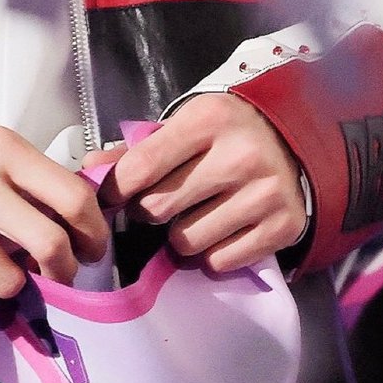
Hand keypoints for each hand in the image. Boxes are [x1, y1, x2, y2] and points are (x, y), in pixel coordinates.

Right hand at [0, 109, 110, 318]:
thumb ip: (25, 174)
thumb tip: (72, 218)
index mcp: (3, 149)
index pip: (72, 197)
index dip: (93, 231)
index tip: (93, 247)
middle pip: (52, 245)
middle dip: (66, 270)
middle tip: (60, 274)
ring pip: (11, 282)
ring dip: (13, 284)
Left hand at [95, 92, 307, 272]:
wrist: (294, 140)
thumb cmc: (226, 132)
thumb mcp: (186, 126)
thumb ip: (137, 150)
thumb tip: (89, 168)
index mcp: (208, 120)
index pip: (141, 167)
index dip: (115, 190)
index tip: (112, 198)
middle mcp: (239, 155)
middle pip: (158, 209)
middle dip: (151, 212)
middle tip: (163, 204)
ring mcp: (264, 193)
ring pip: (186, 241)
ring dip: (181, 236)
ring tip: (196, 215)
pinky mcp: (283, 226)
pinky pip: (219, 262)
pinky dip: (212, 253)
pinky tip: (222, 229)